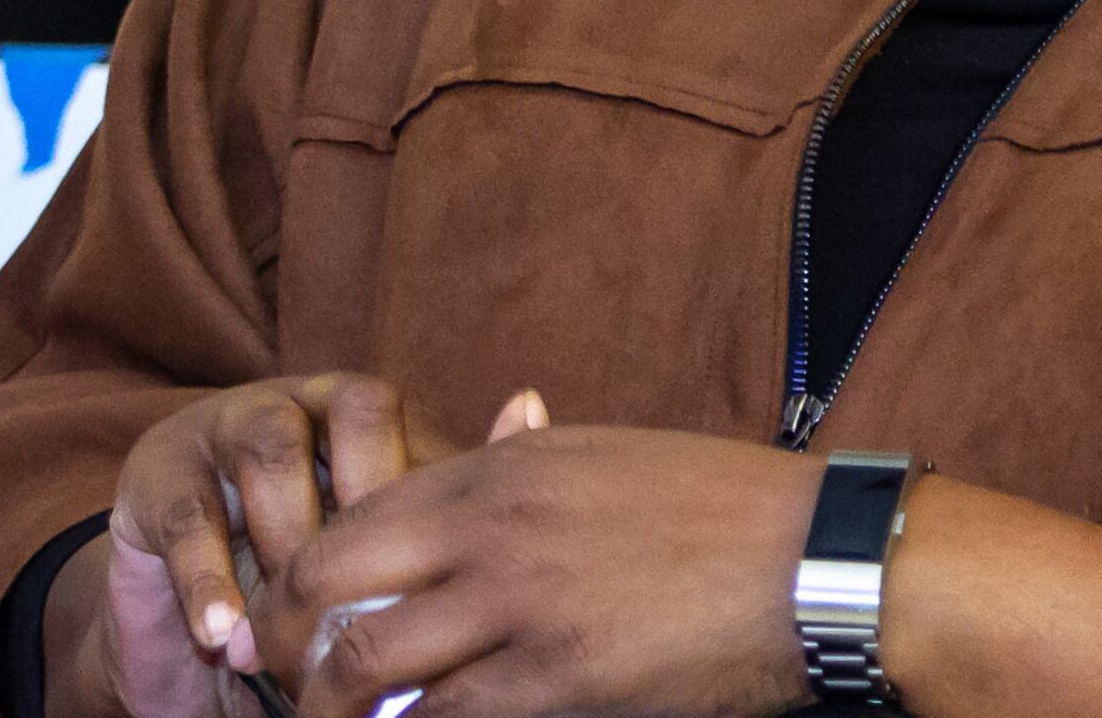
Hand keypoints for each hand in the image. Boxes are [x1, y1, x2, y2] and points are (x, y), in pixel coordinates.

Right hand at [93, 374, 435, 714]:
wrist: (176, 623)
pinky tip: (223, 635)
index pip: (417, 421)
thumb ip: (419, 538)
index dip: (428, 492)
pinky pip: (188, 514)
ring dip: (292, 536)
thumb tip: (489, 537)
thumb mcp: (364, 564)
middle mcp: (303, 402)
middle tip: (372, 588)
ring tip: (295, 623)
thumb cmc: (297, 587)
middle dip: (370, 496)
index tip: (436, 578)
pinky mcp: (155, 471)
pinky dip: (208, 580)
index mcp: (366, 416)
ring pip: (273, 444)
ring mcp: (225, 424)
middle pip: (358, 406)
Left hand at [251, 424, 819, 717]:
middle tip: (279, 688)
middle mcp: (495, 527)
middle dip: (282, 648)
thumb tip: (502, 414)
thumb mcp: (617, 452)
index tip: (289, 626)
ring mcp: (521, 605)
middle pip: (326, 588)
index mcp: (507, 465)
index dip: (297, 583)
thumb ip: (538, 447)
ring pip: (364, 667)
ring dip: (331, 710)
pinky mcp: (556, 679)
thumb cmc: (727, 507)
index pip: (352, 520)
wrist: (821, 560)